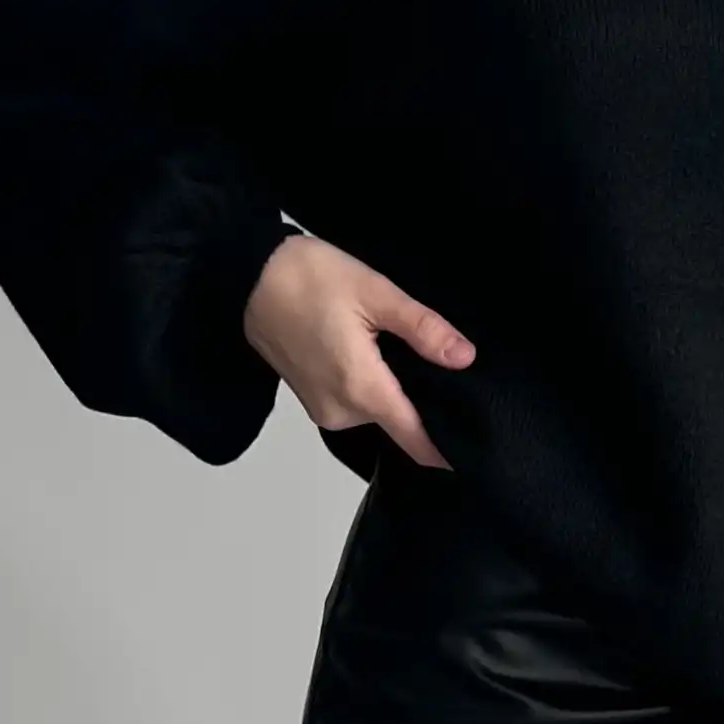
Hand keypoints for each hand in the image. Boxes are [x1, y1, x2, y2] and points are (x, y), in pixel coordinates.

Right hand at [242, 229, 472, 471]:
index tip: (476, 445)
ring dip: (394, 390)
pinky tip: (373, 353)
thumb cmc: (307, 278)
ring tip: (400, 350)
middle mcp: (341, 411)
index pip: (416, 439)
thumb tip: (464, 358)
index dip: (447, 447)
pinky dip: (370, 386)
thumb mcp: (376, 293)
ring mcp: (323, 410)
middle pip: (400, 422)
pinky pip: (355, 404)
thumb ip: (423, 330)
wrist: (247, 276)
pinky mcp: (312, 400)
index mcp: (361, 388)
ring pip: (377, 412)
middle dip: (422, 401)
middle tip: (439, 361)